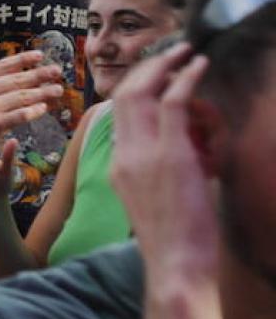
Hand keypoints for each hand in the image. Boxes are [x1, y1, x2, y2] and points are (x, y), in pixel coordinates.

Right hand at [0, 42, 61, 169]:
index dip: (24, 59)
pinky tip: (44, 107)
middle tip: (57, 71)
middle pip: (18, 79)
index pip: (3, 65)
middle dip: (40, 74)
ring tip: (58, 90)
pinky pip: (22, 114)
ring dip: (43, 93)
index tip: (39, 56)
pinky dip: (34, 111)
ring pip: (23, 97)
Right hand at [111, 43, 221, 283]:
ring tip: (187, 53)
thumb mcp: (155, 202)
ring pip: (144, 91)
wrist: (174, 265)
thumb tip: (187, 153)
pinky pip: (174, 102)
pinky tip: (199, 64)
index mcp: (118, 165)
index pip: (119, 115)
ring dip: (166, 66)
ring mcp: (144, 152)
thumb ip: (159, 172)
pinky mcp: (170, 154)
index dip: (136, 87)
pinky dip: (186, 78)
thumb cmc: (173, 242)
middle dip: (146, 68)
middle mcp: (124, 153)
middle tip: (168, 54)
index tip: (154, 74)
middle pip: (124, 94)